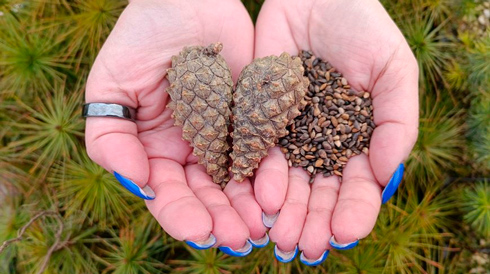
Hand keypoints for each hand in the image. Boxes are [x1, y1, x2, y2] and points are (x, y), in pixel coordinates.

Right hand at [84, 0, 266, 254]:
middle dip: (220, 219)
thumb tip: (136, 180)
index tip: (198, 230)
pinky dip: (269, 175)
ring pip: (236, 184)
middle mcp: (192, 151)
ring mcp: (226, 138)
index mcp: (157, 150)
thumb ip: (110, 136)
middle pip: (205, 196)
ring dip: (247, 208)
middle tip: (237, 240)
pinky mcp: (255, 121)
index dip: (181, 214)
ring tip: (259, 228)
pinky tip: (277, 194)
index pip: (167, 193)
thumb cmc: (142, 37)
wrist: (188, 1)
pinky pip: (263, 152)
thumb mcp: (111, 85)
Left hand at [252, 0, 418, 263]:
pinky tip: (261, 196)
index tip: (344, 233)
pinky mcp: (260, 117)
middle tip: (303, 246)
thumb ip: (396, 121)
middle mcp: (322, 144)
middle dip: (312, 221)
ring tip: (279, 235)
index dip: (353, 212)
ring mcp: (290, 134)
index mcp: (358, 139)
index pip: (357, 186)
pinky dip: (260, 175)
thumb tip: (384, 173)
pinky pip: (258, 151)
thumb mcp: (393, 70)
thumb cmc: (362, 27)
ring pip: (287, 181)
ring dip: (284, 211)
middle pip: (318, 192)